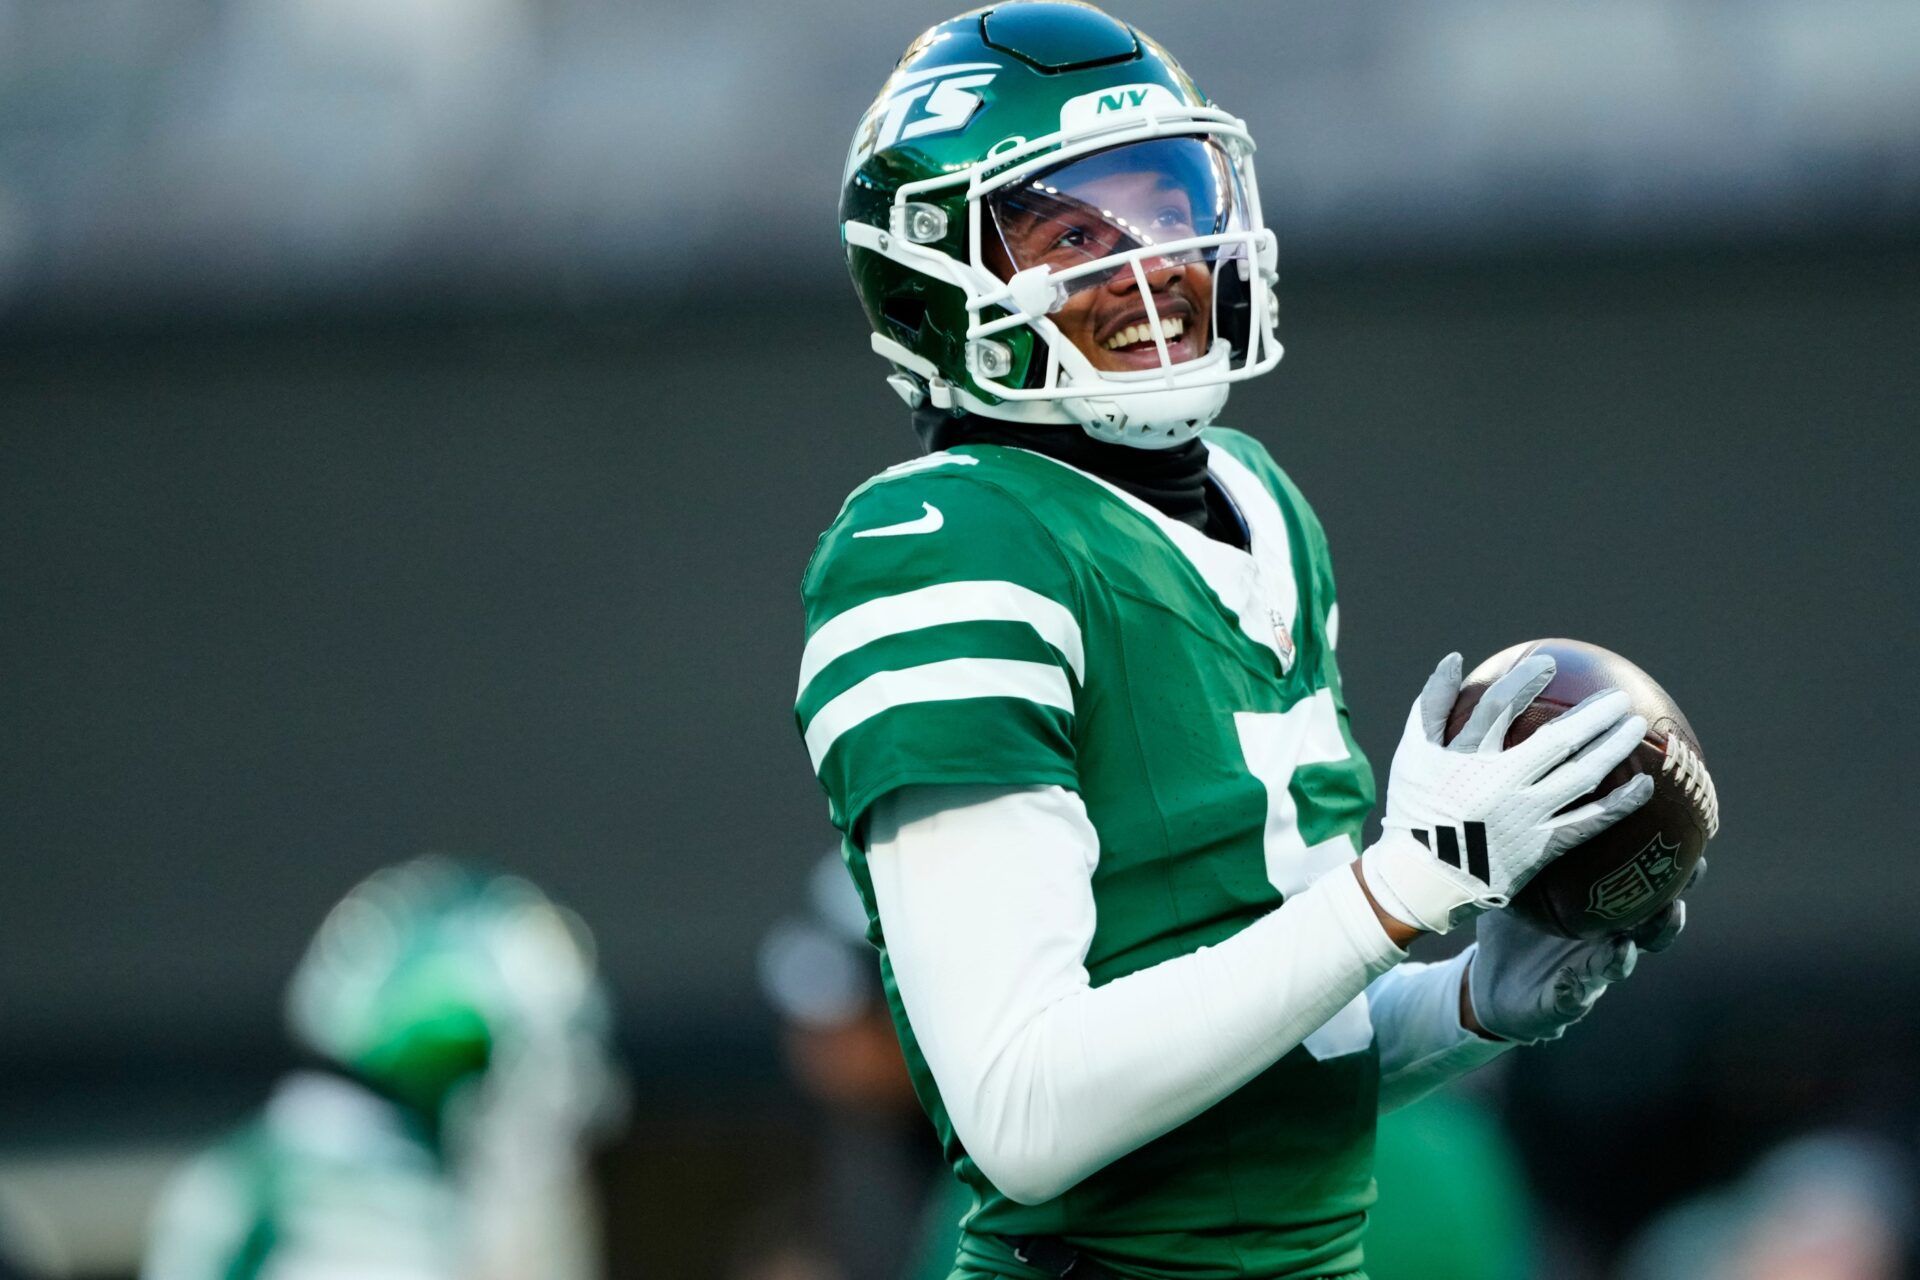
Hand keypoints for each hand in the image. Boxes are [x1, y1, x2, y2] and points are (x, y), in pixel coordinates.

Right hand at [1361, 652, 1651, 933]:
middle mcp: (1501, 785)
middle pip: (1556, 741)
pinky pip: (1589, 823)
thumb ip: (1431, 705)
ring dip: (1613, 749)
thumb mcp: (1412, 754)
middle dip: (1592, 715)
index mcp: (1467, 759)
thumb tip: (1454, 658)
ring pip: (1580, 777)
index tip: (1549, 664)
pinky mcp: (1542, 847)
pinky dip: (1619, 805)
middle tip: (1619, 698)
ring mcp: (1526, 817)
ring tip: (1636, 727)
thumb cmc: (1416, 811)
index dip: (1524, 681)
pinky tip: (1644, 787)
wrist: (1425, 879)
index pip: (1499, 708)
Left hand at [1466, 861, 1700, 1042]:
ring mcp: (1588, 975)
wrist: (1491, 981)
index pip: (1645, 892)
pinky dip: (1575, 990)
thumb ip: (1531, 852)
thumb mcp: (1519, 884)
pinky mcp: (1562, 1003)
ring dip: (1627, 956)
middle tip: (1676, 901)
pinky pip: (1573, 998)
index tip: (1692, 854)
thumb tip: (1527, 801)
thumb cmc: (1514, 926)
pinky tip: (1571, 978)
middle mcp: (1605, 943)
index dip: (1671, 877)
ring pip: (1619, 967)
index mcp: (1602, 912)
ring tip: (1627, 943)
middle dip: (1667, 919)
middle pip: (1649, 933)